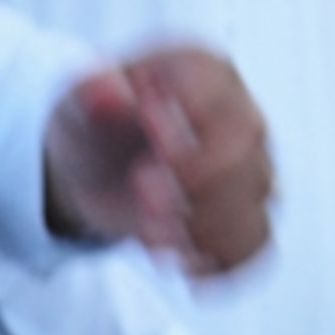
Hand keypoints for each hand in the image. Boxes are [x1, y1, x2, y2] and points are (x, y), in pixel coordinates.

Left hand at [45, 43, 272, 274]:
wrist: (95, 166)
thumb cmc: (95, 122)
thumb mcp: (77, 98)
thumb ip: (91, 92)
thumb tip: (107, 96)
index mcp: (203, 70)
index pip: (220, 96)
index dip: (190, 126)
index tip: (149, 145)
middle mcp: (238, 114)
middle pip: (246, 154)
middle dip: (194, 186)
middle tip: (142, 195)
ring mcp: (250, 165)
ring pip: (256, 203)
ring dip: (204, 229)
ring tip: (153, 235)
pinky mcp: (245, 212)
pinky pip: (257, 244)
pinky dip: (224, 263)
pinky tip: (184, 265)